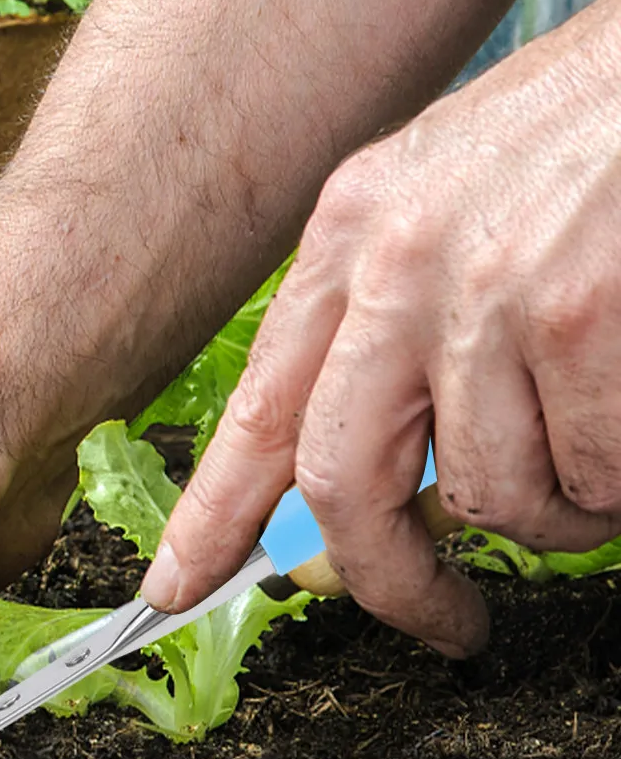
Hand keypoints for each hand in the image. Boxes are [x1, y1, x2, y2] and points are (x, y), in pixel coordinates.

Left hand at [142, 0, 620, 655]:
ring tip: (591, 464)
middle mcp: (396, 264)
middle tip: (443, 620)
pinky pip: (592, 474)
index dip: (216, 511)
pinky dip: (616, 482)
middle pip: (342, 479)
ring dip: (553, 515)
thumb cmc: (583, 137)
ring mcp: (487, 293)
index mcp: (349, 231)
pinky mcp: (577, 322)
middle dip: (389, 579)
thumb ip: (392, 322)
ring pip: (493, 496)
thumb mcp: (446, 201)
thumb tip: (379, 473)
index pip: (260, 403)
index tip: (181, 585)